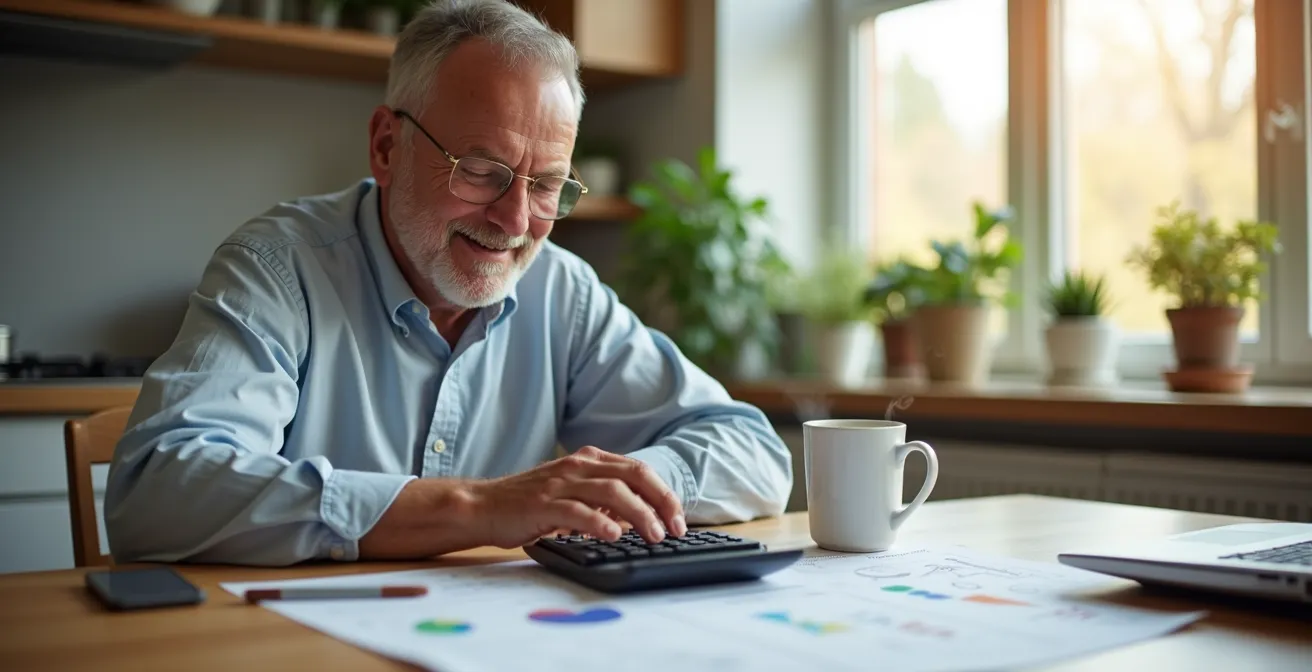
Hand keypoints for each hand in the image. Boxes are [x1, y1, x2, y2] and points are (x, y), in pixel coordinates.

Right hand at [467, 446, 686, 547]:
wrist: (483, 505)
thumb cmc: (530, 503)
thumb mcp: (573, 493)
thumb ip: (603, 498)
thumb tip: (639, 516)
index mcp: (589, 460)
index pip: (639, 471)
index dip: (664, 494)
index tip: (679, 519)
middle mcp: (578, 466)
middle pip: (633, 476)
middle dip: (661, 501)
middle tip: (676, 528)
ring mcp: (561, 483)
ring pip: (612, 492)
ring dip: (639, 514)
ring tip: (654, 535)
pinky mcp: (543, 504)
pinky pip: (577, 510)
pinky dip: (599, 522)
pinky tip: (613, 535)